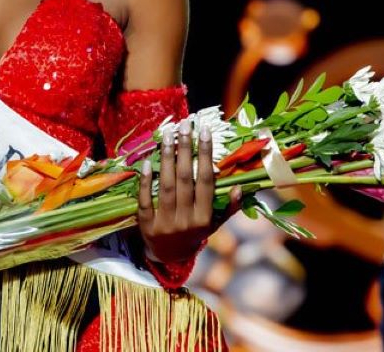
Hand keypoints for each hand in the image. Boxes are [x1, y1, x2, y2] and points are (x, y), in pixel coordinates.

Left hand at [138, 119, 241, 263]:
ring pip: (166, 186)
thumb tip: (239, 187)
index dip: (206, 156)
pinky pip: (144, 200)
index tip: (205, 132)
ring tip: (167, 135)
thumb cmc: (194, 234)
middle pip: (185, 180)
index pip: (206, 182)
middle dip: (185, 150)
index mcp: (204, 219)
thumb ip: (228, 208)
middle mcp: (186, 221)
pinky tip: (146, 162)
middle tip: (184, 125)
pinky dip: (145, 182)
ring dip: (166, 159)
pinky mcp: (146, 225)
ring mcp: (165, 223)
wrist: (169, 258)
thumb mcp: (214, 225)